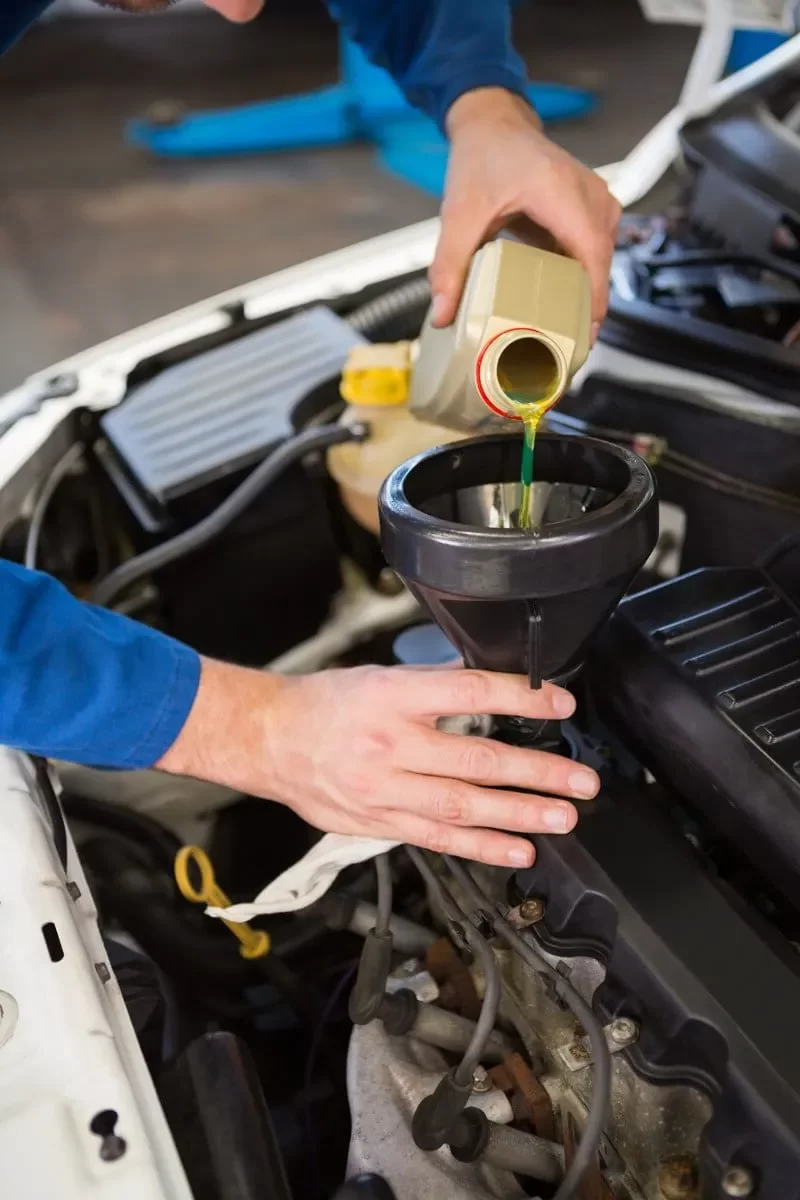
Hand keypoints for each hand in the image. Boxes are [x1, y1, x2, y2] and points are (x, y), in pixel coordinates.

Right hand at [157, 659, 599, 868]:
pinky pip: (438, 839)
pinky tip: (518, 851)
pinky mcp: (378, 823)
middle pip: (476, 760)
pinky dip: (481, 848)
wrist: (268, 741)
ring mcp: (383, 791)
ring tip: (563, 817)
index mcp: (391, 696)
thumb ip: (434, 687)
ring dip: (519, 815)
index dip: (520, 697)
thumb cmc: (325, 704)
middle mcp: (390, 745)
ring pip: (463, 807)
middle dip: (536, 772)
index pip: (468, 693)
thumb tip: (495, 689)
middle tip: (581, 779)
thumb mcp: (380, 677)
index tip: (561, 703)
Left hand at [430, 88, 620, 337]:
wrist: (495, 126)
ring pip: (601, 259)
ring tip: (565, 334)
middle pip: (599, 261)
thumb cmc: (482, 162)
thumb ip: (449, 264)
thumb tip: (443, 314)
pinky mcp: (596, 209)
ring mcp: (598, 200)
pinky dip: (582, 277)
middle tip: (567, 351)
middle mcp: (588, 193)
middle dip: (586, 306)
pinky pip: (596, 251)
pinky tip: (562, 304)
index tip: (586, 333)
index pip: (590, 250)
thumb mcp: (459, 213)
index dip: (594, 294)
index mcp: (559, 190)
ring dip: (585, 294)